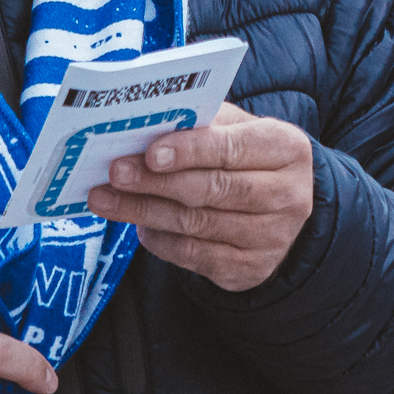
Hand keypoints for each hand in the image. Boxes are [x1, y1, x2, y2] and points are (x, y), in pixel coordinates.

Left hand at [86, 103, 313, 291]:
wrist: (281, 208)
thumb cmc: (246, 156)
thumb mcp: (237, 128)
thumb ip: (201, 124)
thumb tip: (145, 125)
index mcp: (286, 148)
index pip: (232, 148)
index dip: (189, 151)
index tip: (150, 153)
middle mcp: (287, 195)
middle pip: (211, 189)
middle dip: (156, 182)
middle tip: (115, 173)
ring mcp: (271, 237)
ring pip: (197, 224)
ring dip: (145, 211)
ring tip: (106, 199)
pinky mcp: (251, 269)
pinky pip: (195, 256)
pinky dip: (160, 240)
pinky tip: (139, 225)